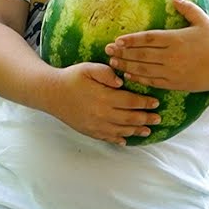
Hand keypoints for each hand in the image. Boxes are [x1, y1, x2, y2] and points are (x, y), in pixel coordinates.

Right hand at [46, 62, 160, 144]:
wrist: (50, 93)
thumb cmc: (71, 78)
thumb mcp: (88, 68)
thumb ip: (106, 73)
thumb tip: (122, 82)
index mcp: (104, 97)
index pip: (130, 102)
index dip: (145, 103)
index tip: (156, 102)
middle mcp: (101, 113)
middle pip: (129, 119)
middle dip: (146, 119)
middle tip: (158, 118)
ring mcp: (94, 124)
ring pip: (120, 131)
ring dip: (136, 131)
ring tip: (148, 130)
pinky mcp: (88, 130)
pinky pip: (106, 138)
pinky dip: (118, 139)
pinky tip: (126, 140)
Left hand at [104, 0, 208, 95]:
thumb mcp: (204, 22)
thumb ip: (188, 8)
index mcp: (176, 39)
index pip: (148, 39)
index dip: (131, 40)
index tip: (117, 40)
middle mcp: (171, 55)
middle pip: (141, 54)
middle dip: (122, 53)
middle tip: (107, 51)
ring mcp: (172, 71)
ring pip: (143, 68)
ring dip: (126, 66)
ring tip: (113, 63)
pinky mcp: (175, 83)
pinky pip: (152, 81)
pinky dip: (139, 78)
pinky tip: (128, 75)